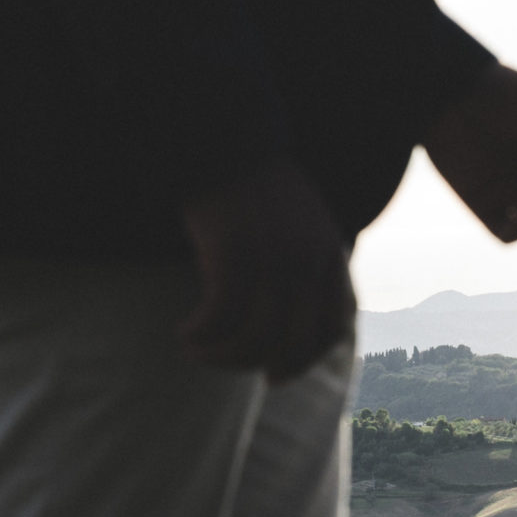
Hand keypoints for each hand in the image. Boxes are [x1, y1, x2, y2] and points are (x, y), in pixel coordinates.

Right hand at [179, 160, 354, 382]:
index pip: (331, 329)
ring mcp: (274, 260)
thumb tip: (285, 318)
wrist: (224, 140)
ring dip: (220, 356)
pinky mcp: (234, 255)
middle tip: (223, 363)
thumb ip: (304, 265)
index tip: (274, 375)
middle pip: (292, 343)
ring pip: (254, 339)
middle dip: (256, 366)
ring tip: (196, 350)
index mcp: (328, 255)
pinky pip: (221, 319)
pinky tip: (184, 333)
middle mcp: (309, 262)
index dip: (304, 361)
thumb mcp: (297, 225)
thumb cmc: (251, 186)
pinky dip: (201, 335)